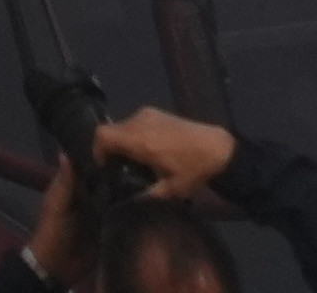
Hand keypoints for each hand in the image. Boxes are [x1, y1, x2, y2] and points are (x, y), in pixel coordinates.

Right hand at [100, 109, 247, 188]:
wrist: (219, 149)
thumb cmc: (194, 170)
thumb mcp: (170, 190)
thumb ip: (145, 195)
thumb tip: (127, 203)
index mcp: (141, 141)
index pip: (103, 136)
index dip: (97, 151)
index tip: (105, 168)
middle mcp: (140, 122)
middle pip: (110, 131)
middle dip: (110, 150)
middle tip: (120, 169)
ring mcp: (149, 114)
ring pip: (122, 126)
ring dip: (122, 142)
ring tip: (135, 161)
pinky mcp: (158, 112)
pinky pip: (134, 122)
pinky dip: (133, 135)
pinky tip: (148, 151)